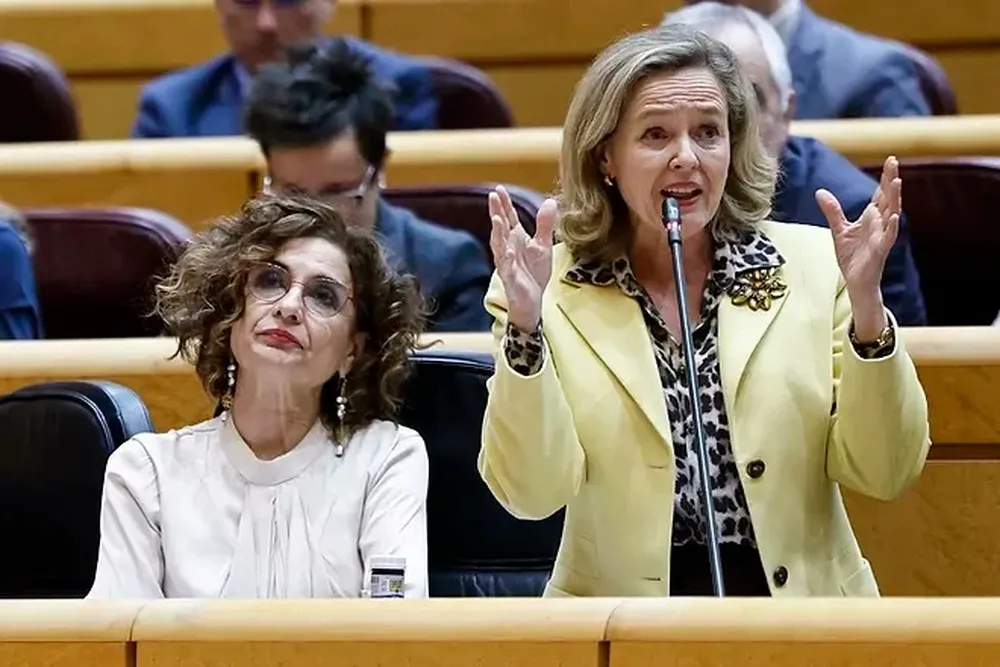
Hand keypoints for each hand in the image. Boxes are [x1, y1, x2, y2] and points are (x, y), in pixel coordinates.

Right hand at [488, 185, 557, 331]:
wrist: (532, 300)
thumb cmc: (534, 273)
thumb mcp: (543, 245)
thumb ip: (545, 224)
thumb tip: (550, 200)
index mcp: (516, 238)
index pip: (509, 217)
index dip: (504, 204)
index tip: (499, 189)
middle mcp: (508, 246)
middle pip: (501, 226)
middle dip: (496, 211)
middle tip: (493, 196)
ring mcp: (506, 261)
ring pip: (499, 244)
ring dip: (497, 232)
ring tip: (496, 219)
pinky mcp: (509, 276)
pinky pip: (505, 266)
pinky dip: (504, 257)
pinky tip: (506, 250)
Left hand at [816, 155, 900, 338]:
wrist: (855, 281)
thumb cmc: (852, 256)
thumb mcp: (839, 230)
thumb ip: (832, 210)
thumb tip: (820, 191)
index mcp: (872, 217)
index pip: (880, 193)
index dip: (885, 178)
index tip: (890, 160)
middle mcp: (880, 223)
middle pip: (888, 198)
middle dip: (891, 180)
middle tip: (894, 162)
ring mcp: (882, 236)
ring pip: (891, 213)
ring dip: (894, 198)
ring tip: (896, 182)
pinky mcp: (880, 250)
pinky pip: (888, 237)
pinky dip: (891, 226)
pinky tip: (893, 215)